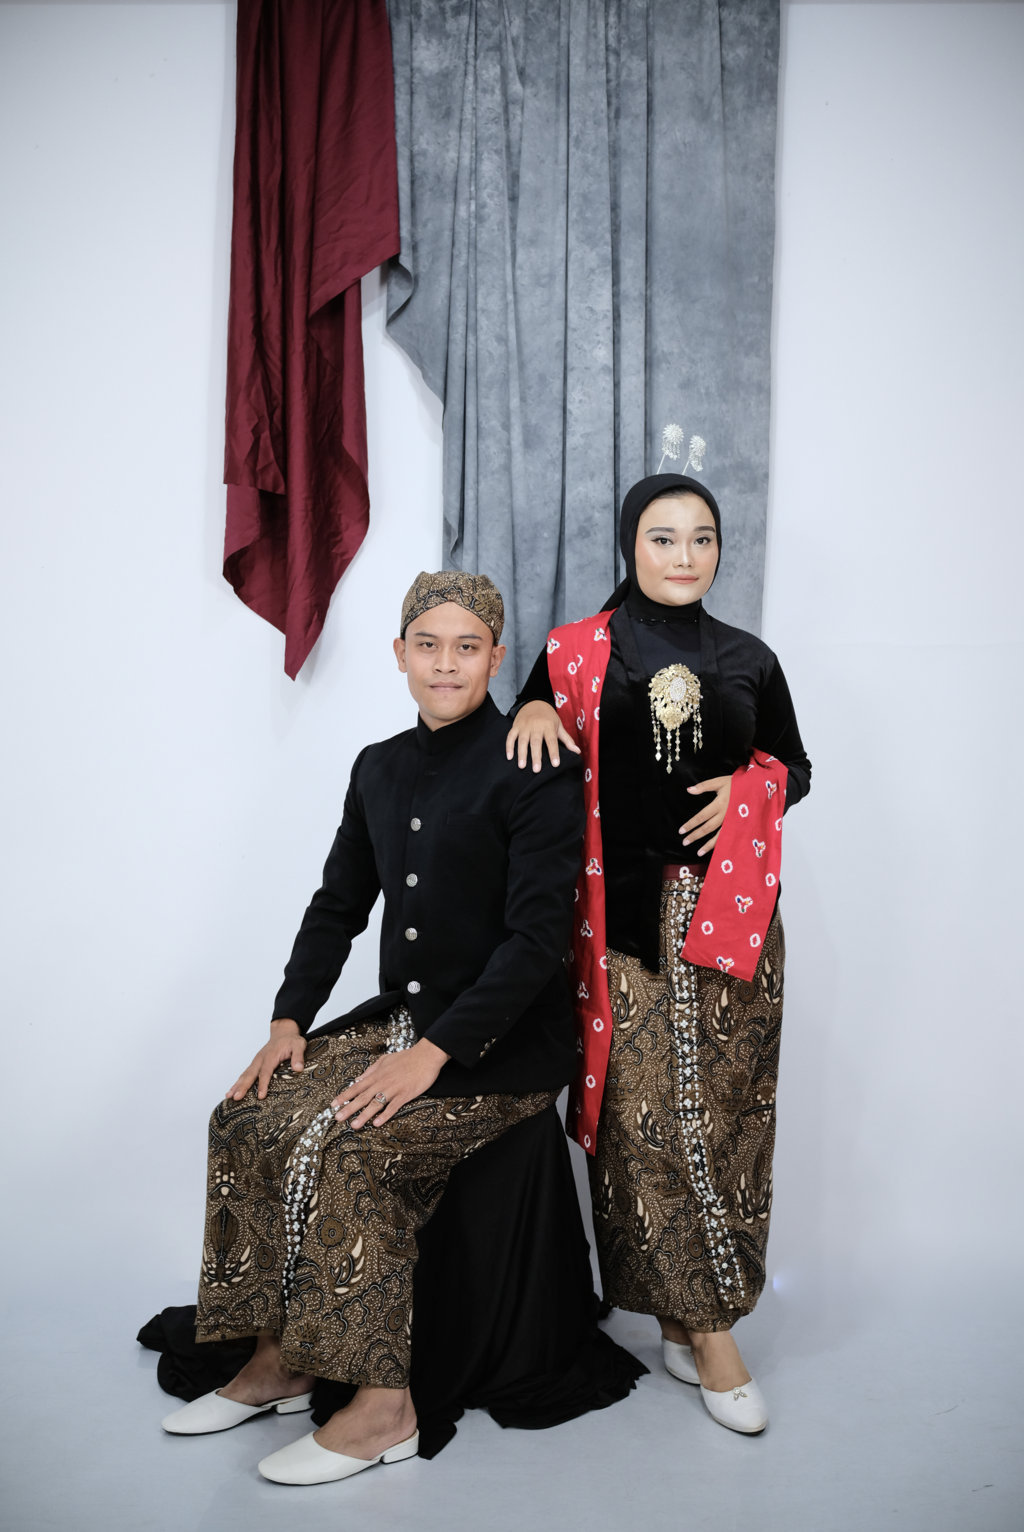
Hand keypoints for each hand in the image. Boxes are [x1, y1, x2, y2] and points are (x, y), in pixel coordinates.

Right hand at [226, 1019, 306, 1101]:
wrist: (283, 1032)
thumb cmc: (291, 1040)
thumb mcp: (299, 1045)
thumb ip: (298, 1056)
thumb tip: (298, 1068)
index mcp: (271, 1056)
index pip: (266, 1072)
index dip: (263, 1084)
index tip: (260, 1096)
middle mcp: (261, 1059)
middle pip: (250, 1074)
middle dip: (243, 1086)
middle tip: (236, 1097)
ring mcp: (256, 1061)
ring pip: (245, 1074)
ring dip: (237, 1085)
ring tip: (229, 1096)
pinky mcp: (255, 1064)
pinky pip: (245, 1073)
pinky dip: (238, 1082)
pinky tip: (232, 1090)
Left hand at [331, 1038, 449, 1128]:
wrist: (426, 1055)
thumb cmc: (406, 1058)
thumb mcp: (385, 1060)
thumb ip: (371, 1070)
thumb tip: (358, 1079)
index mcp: (377, 1074)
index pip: (356, 1087)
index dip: (344, 1096)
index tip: (334, 1105)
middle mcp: (382, 1082)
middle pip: (362, 1097)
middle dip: (349, 1108)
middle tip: (338, 1118)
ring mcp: (393, 1089)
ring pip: (375, 1103)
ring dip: (364, 1115)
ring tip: (354, 1125)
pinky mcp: (405, 1094)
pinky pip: (393, 1106)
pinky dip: (385, 1115)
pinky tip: (377, 1123)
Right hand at [505, 700, 580, 771]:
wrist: (534, 702)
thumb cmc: (548, 717)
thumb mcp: (559, 726)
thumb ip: (567, 740)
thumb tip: (577, 752)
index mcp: (548, 726)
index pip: (552, 741)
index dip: (554, 752)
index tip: (555, 764)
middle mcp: (536, 726)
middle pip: (536, 742)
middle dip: (536, 756)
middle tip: (536, 770)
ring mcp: (524, 726)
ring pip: (522, 740)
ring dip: (521, 754)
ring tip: (522, 766)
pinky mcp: (515, 726)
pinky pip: (511, 737)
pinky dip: (509, 746)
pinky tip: (510, 757)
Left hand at [679, 775, 732, 856]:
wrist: (755, 788)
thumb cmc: (736, 784)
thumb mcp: (719, 782)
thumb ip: (704, 786)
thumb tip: (689, 790)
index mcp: (719, 804)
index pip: (701, 816)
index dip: (691, 824)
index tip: (681, 831)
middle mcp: (725, 815)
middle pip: (707, 828)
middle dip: (695, 836)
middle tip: (685, 842)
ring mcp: (732, 822)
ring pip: (718, 836)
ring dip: (708, 845)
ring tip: (698, 853)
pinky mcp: (737, 825)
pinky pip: (727, 836)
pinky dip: (720, 844)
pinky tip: (714, 850)